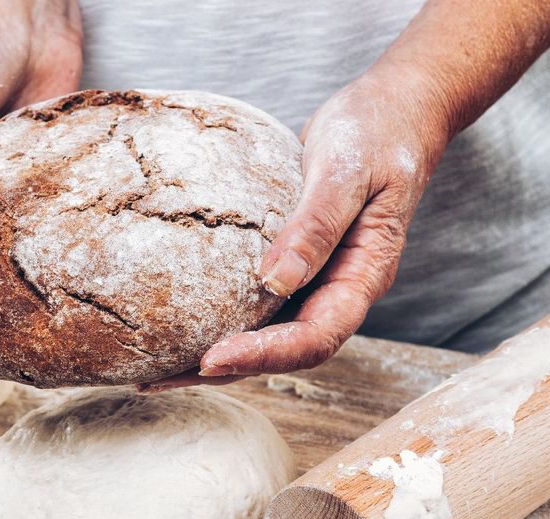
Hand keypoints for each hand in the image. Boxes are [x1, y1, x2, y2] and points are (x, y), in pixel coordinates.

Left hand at [145, 67, 449, 391]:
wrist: (393, 108)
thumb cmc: (377, 132)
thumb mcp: (347, 171)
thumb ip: (316, 226)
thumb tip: (274, 282)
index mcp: (363, 279)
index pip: (313, 339)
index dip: (262, 356)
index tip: (210, 359)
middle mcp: (337, 290)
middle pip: (283, 351)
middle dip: (226, 369)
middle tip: (161, 378)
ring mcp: (315, 280)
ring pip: (266, 332)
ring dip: (215, 352)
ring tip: (156, 366)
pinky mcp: (293, 263)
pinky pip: (255, 300)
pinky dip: (218, 314)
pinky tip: (178, 317)